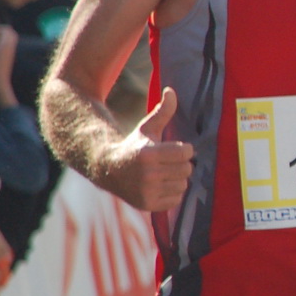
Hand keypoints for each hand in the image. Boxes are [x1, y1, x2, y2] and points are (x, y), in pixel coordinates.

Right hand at [101, 88, 194, 211]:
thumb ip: (163, 111)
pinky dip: (172, 192)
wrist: (109, 170)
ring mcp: (147, 192)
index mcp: (148, 154)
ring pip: (183, 184)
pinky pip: (176, 199)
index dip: (184, 149)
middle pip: (186, 169)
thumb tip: (171, 90)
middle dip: (180, 163)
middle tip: (168, 161)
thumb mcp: (147, 128)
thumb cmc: (133, 146)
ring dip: (177, 178)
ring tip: (163, 173)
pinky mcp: (147, 205)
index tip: (175, 148)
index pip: (185, 152)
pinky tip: (160, 185)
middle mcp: (147, 175)